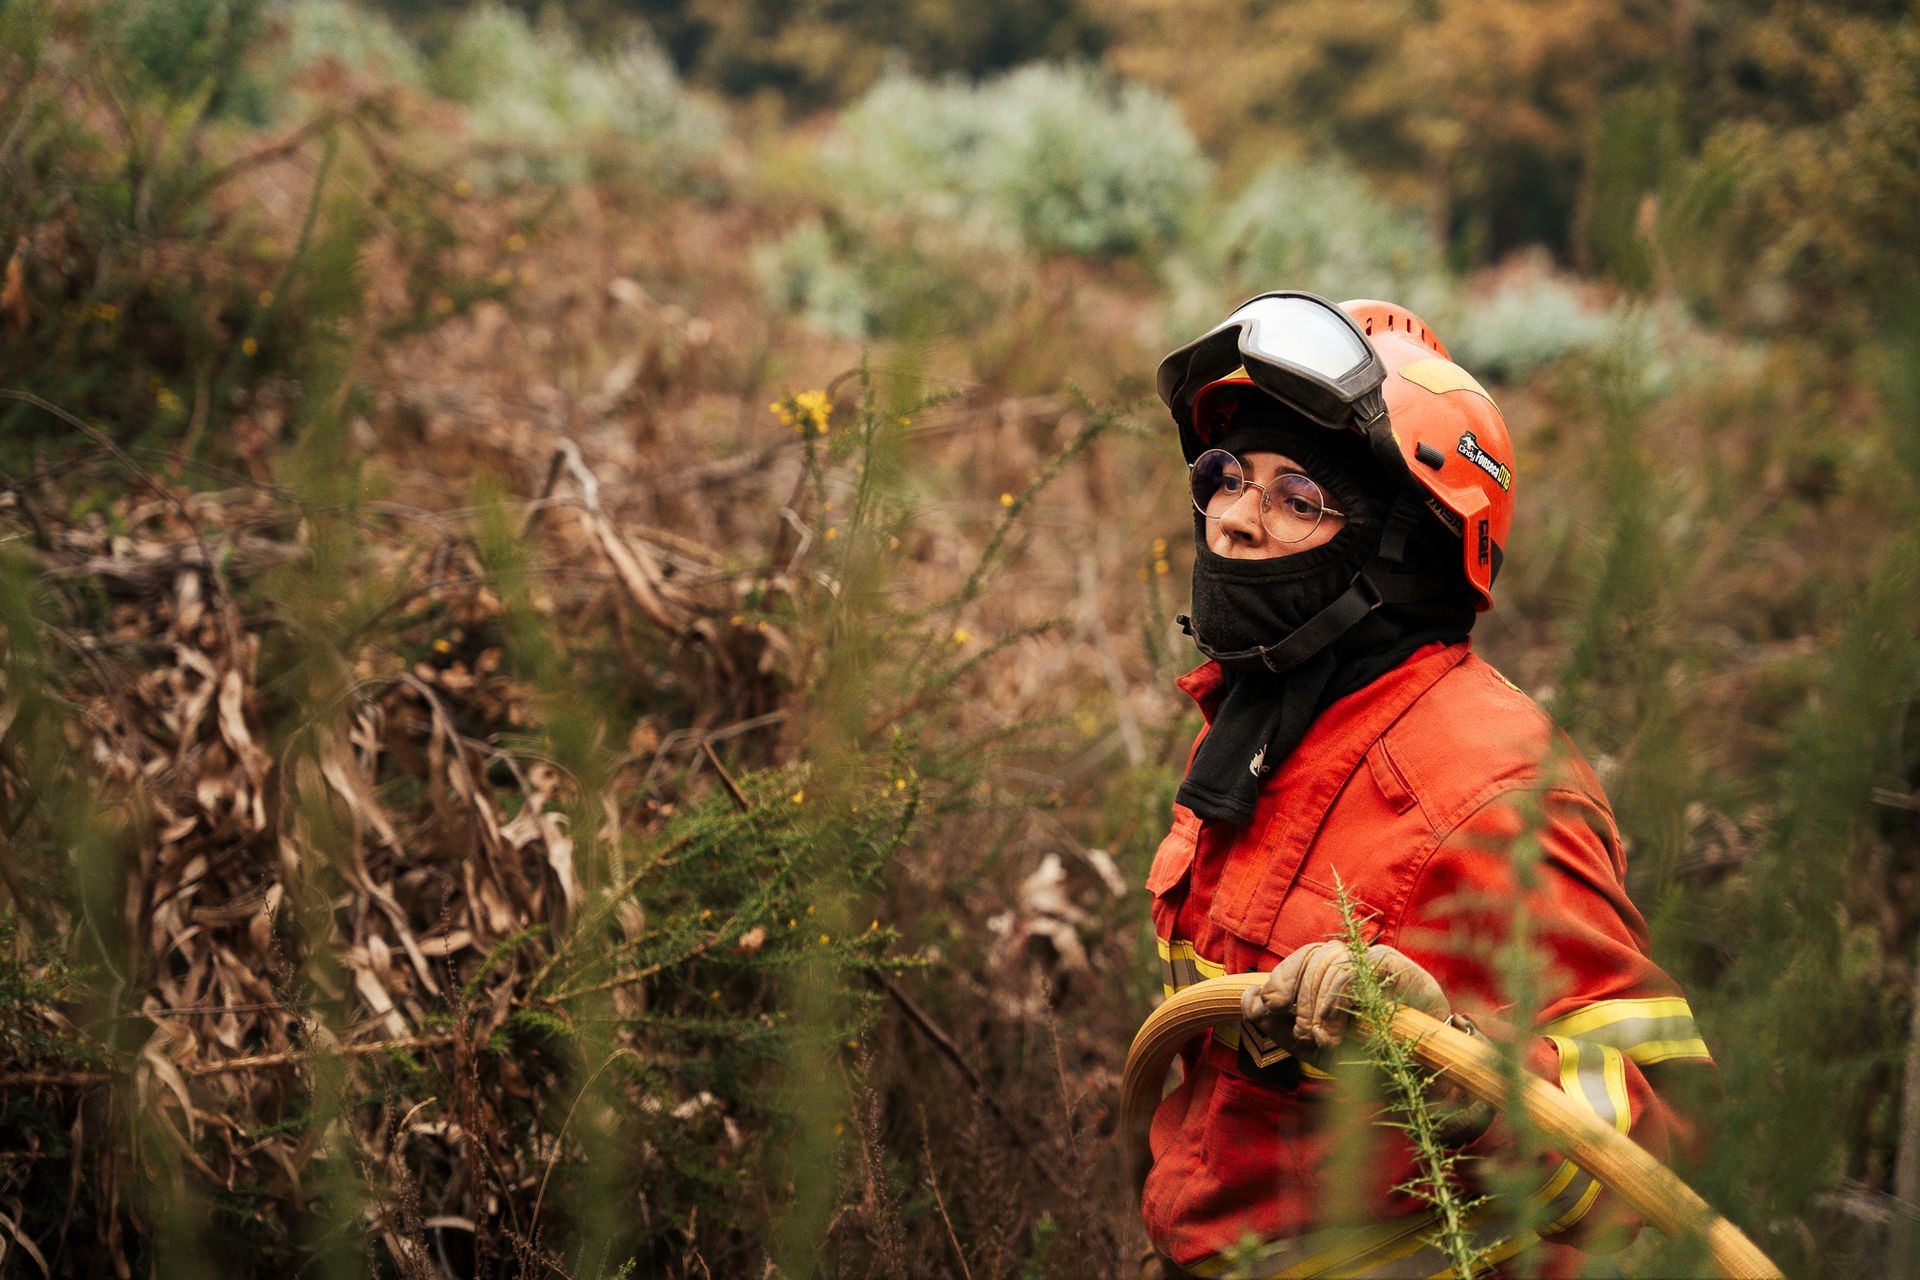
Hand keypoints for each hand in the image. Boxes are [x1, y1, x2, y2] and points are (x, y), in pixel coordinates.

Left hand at [1242, 940, 1449, 1054]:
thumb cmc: (1362, 1055)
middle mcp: (1349, 960)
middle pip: (1311, 958)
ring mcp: (1371, 960)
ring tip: (1321, 1036)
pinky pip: (1357, 968)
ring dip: (1317, 1002)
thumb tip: (1248, 999)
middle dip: (1300, 999)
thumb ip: (1276, 1025)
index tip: (1269, 1005)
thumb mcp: (1311, 1045)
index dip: (1279, 979)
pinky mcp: (1393, 965)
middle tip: (1304, 1034)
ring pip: (1331, 961)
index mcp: (1329, 972)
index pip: (1298, 960)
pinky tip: (1330, 1019)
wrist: (1413, 1071)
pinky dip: (1338, 994)